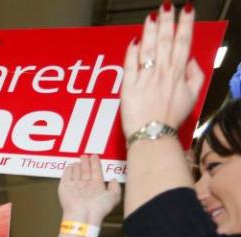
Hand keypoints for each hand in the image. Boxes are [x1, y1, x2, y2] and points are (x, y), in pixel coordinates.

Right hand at [58, 155, 120, 223]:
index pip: (96, 172)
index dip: (96, 164)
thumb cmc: (98, 209)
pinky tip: (69, 166)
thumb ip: (115, 188)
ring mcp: (75, 186)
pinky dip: (67, 171)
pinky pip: (66, 177)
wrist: (83, 215)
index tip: (95, 156)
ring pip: (76, 172)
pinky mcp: (65, 188)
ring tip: (79, 158)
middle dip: (86, 163)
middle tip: (85, 155)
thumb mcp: (113, 197)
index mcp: (96, 187)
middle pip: (86, 171)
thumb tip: (113, 180)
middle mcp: (85, 186)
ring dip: (78, 165)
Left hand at [120, 4, 204, 135]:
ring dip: (151, 31)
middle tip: (167, 6)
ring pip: (149, 49)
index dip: (185, 25)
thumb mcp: (192, 97)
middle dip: (167, 21)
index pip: (183, 44)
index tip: (187, 10)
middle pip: (166, 42)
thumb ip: (195, 76)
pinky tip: (134, 40)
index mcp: (178, 74)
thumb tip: (191, 61)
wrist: (153, 136)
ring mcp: (145, 79)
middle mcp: (162, 74)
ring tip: (152, 16)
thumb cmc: (171, 119)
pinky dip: (132, 52)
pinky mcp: (128, 87)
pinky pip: (130, 65)